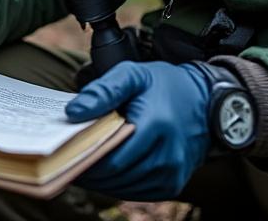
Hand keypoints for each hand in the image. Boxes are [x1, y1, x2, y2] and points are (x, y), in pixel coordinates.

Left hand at [65, 61, 211, 200]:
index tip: (64, 154)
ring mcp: (174, 173)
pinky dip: (119, 185)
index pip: (112, 158)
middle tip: (67, 162)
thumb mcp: (132, 75)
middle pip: (117, 176)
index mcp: (156, 126)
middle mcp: (169, 155)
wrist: (203, 100)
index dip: (85, 160)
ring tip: (82, 166)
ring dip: (102, 181)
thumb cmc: (162, 85)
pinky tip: (106, 172)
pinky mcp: (174, 184)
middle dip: (90, 171)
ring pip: (126, 188)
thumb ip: (102, 91)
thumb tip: (73, 113)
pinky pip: (138, 192)